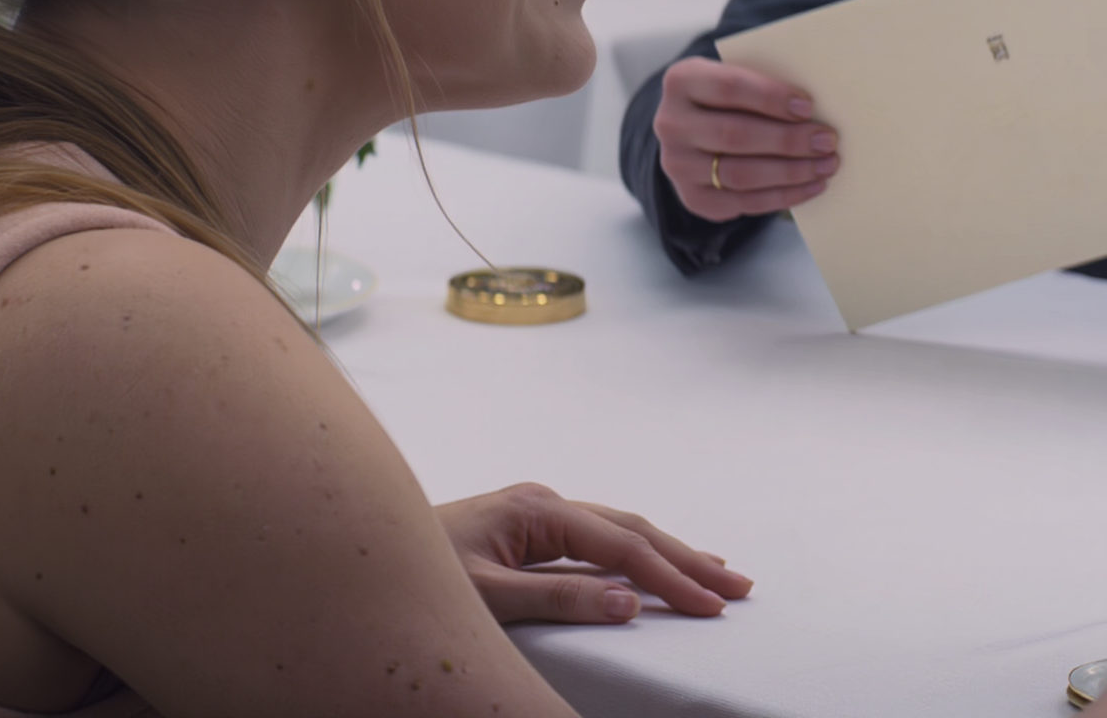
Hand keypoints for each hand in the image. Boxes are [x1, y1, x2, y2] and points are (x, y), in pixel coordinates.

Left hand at [436, 482, 752, 623]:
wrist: (368, 549)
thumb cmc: (420, 571)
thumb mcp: (487, 596)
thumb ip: (557, 598)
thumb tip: (628, 603)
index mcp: (538, 510)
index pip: (620, 546)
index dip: (669, 577)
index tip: (711, 604)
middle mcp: (544, 504)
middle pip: (631, 528)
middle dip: (686, 558)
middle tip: (739, 586)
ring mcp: (539, 513)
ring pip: (619, 529)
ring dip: (668, 552)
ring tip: (716, 572)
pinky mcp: (532, 528)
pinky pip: (598, 538)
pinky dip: (636, 552)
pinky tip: (654, 563)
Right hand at [654, 56, 838, 223]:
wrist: (696, 130)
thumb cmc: (731, 96)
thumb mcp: (737, 76)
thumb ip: (765, 84)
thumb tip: (814, 109)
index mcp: (681, 81)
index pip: (728, 87)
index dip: (770, 97)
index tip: (808, 106)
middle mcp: (671, 124)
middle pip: (735, 135)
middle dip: (788, 140)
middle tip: (826, 141)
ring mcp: (677, 165)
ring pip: (741, 174)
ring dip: (791, 172)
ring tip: (825, 165)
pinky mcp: (692, 197)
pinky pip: (743, 203)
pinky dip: (783, 196)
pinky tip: (811, 186)